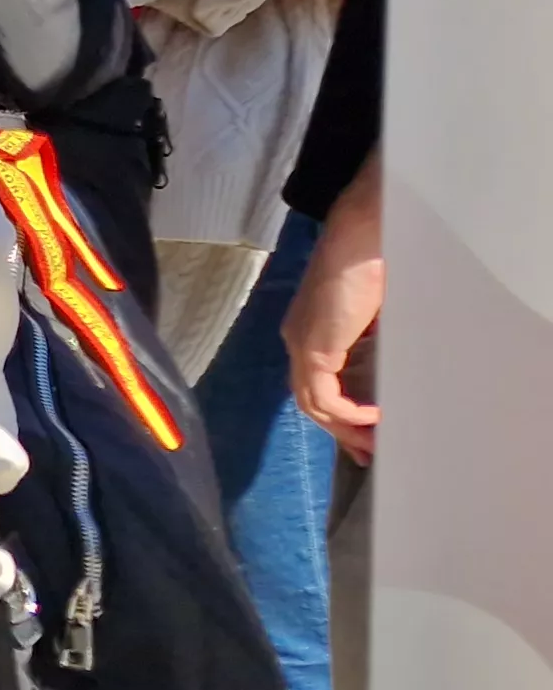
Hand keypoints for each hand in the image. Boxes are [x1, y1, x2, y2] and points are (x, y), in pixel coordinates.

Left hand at [284, 197, 383, 461]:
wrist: (362, 237)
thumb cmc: (374, 263)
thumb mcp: (374, 311)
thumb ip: (373, 337)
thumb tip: (391, 360)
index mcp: (310, 330)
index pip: (315, 382)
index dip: (338, 411)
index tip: (365, 430)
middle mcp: (298, 340)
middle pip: (310, 399)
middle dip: (338, 430)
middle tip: (366, 452)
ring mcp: (301, 345)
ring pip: (312, 403)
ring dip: (342, 428)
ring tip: (372, 444)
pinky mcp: (313, 348)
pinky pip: (322, 396)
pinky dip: (345, 413)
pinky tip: (372, 419)